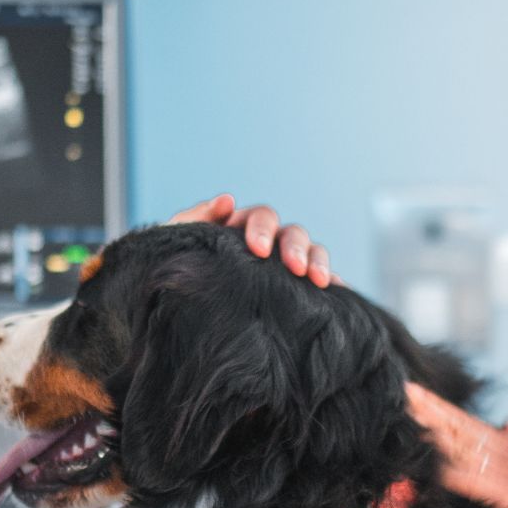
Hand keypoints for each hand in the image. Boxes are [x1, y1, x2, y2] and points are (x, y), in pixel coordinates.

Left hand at [168, 193, 338, 287]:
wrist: (169, 307)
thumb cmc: (174, 268)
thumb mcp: (175, 242)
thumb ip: (194, 218)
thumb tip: (228, 199)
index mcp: (240, 226)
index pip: (260, 217)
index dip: (262, 229)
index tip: (257, 250)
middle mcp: (266, 241)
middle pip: (291, 233)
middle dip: (295, 248)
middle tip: (295, 269)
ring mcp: (281, 264)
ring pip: (311, 252)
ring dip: (317, 262)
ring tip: (319, 282)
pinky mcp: (294, 289)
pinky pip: (319, 281)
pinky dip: (332, 284)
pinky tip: (337, 294)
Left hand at [404, 382, 507, 507]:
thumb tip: (506, 424)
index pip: (475, 427)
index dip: (446, 412)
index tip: (420, 396)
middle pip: (466, 429)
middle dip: (434, 411)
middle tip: (405, 389)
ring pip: (468, 447)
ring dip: (438, 430)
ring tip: (412, 411)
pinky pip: (480, 485)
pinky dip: (455, 474)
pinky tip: (433, 466)